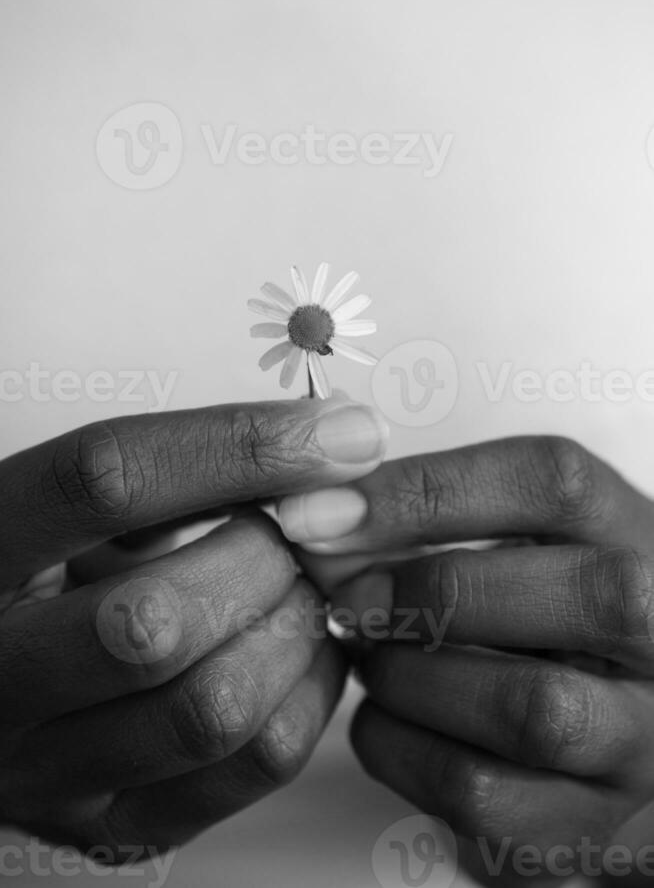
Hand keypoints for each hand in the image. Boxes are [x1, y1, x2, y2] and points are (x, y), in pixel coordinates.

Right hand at [0, 397, 386, 860]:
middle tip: (295, 532)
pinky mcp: (112, 824)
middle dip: (264, 560)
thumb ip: (168, 479)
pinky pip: (249, 768)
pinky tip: (305, 649)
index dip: (235, 448)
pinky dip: (309, 695)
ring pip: (211, 710)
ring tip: (302, 589)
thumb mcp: (73, 512)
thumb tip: (317, 443)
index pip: (104, 481)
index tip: (333, 433)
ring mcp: (46, 770)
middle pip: (156, 619)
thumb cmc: (45, 580)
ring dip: (293, 632)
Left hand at [281, 436, 653, 884]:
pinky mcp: (592, 826)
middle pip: (585, 593)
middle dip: (434, 592)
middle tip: (349, 598)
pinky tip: (385, 719)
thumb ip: (434, 520)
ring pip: (535, 710)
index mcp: (635, 533)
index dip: (426, 490)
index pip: (550, 481)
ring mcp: (641, 739)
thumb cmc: (541, 615)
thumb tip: (319, 519)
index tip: (323, 511)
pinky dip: (401, 751)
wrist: (604, 724)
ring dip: (413, 679)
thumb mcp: (516, 541)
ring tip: (371, 658)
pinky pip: (484, 797)